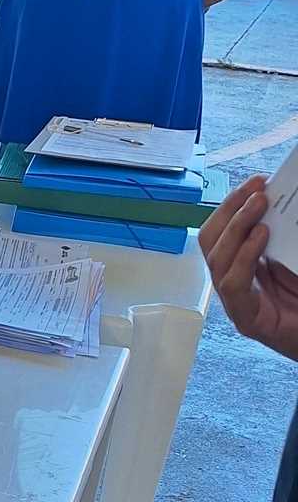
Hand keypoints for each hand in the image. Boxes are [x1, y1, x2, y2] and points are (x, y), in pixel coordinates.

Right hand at [199, 176, 297, 363]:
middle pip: (211, 241)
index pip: (223, 231)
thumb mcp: (295, 259)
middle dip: (229, 210)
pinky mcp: (247, 320)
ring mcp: (238, 303)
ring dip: (236, 226)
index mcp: (245, 266)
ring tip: (259, 204)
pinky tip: (261, 236)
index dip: (233, 203)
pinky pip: (233, 284)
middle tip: (255, 189)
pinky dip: (244, 256)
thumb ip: (288, 236)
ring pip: (217, 259)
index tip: (257, 181)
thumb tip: (285, 203)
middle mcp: (235, 283)